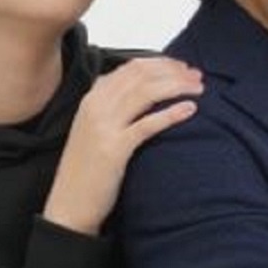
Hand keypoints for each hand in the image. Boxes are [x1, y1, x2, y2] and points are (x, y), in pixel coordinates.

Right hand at [43, 57, 202, 234]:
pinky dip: (170, 114)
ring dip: (176, 86)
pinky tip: (189, 109)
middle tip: (197, 76)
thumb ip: (113, 107)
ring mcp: (104, 126)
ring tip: (199, 89)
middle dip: (174, 72)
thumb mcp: (94, 128)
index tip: (183, 68)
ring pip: (146, 93)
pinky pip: (147, 124)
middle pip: (142, 76)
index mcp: (92, 98)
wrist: (69, 204)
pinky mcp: (114, 149)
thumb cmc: (86, 169)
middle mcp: (96, 106)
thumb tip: (144, 91)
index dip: (162, 64)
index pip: (132, 68)